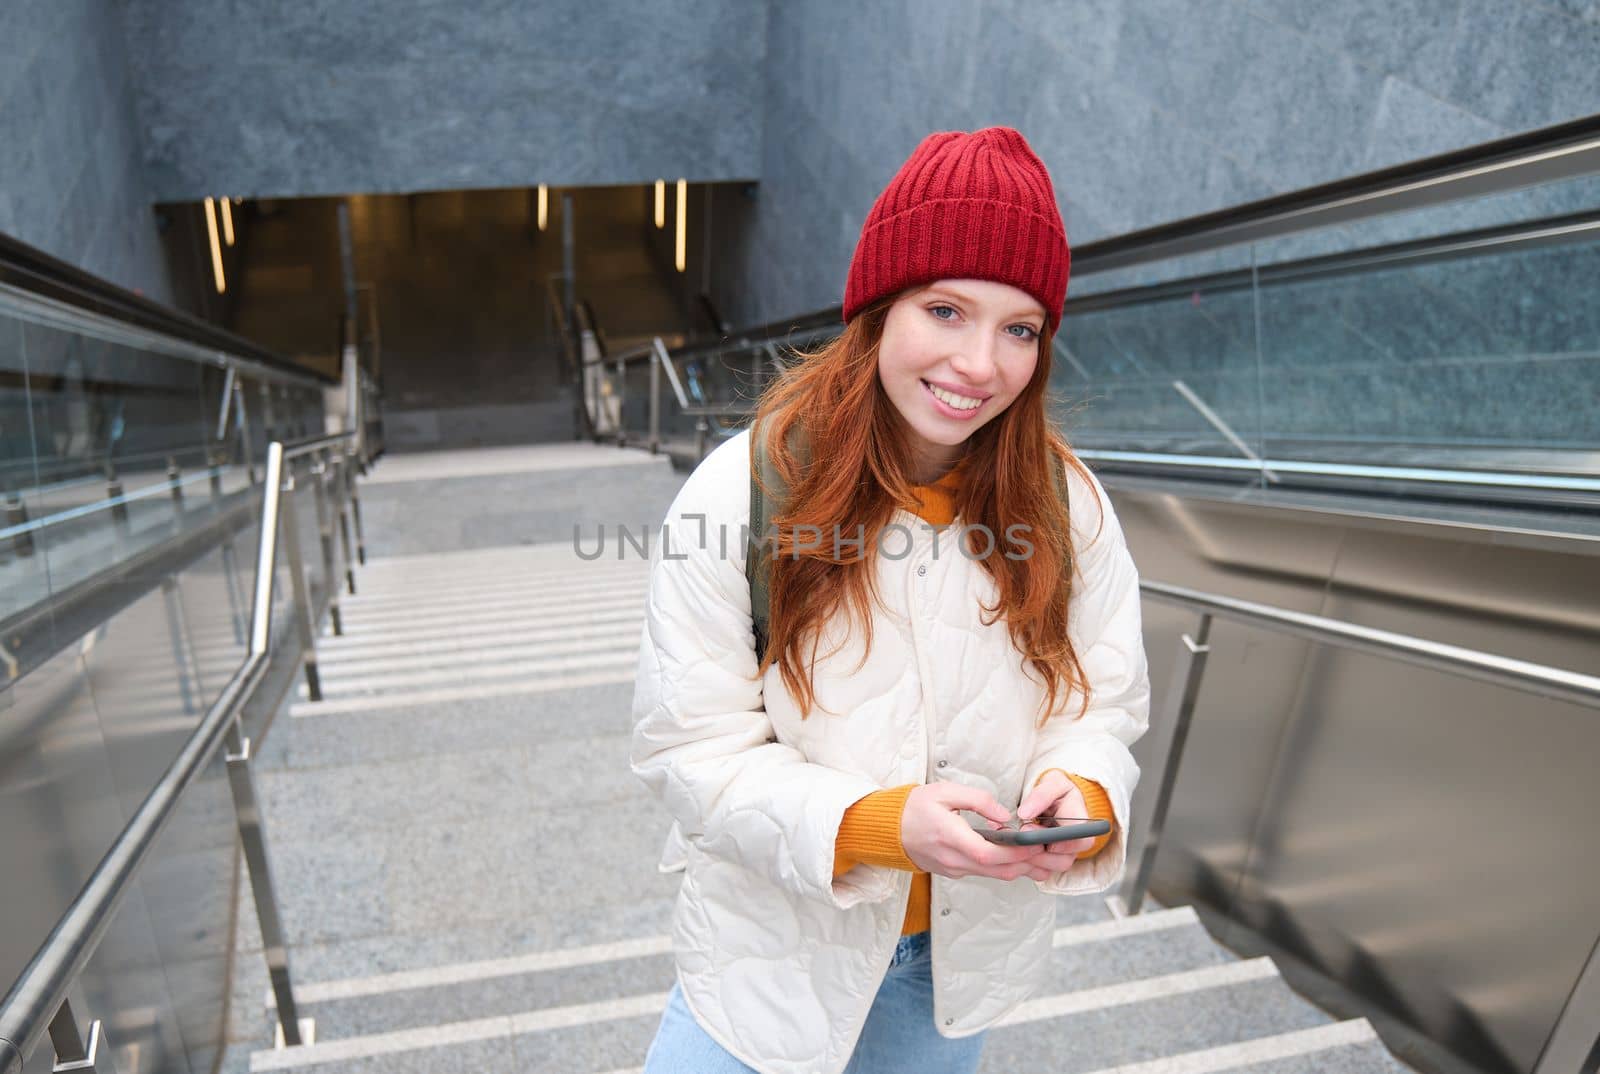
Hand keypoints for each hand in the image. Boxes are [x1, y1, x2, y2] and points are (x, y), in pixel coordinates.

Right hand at [901, 782, 1048, 880]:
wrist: (888, 828)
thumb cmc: (914, 807)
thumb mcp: (945, 791)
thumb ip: (978, 800)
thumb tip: (1005, 816)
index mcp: (949, 837)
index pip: (988, 854)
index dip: (1016, 852)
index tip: (1036, 843)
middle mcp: (952, 859)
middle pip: (997, 870)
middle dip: (1027, 863)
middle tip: (1048, 850)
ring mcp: (953, 868)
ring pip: (994, 875)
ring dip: (1020, 867)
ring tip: (1041, 854)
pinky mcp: (954, 870)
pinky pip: (985, 873)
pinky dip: (1004, 866)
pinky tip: (1018, 855)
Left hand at [1013, 771, 1095, 882]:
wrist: (1054, 798)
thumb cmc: (1057, 791)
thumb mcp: (1053, 783)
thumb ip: (1041, 796)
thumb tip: (1025, 813)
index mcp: (1080, 822)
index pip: (1082, 840)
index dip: (1064, 844)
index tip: (1041, 836)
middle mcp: (1073, 843)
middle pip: (1064, 860)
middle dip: (1038, 852)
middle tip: (1021, 834)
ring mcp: (1061, 855)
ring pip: (1048, 869)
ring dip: (1027, 859)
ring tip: (1011, 842)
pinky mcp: (1047, 861)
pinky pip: (1036, 872)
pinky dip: (1021, 864)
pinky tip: (1009, 850)